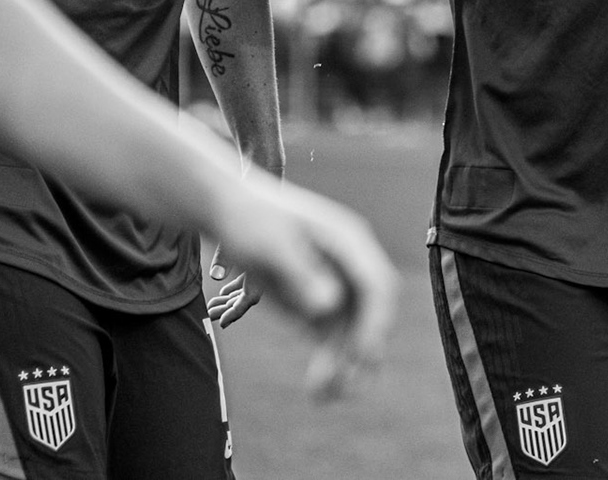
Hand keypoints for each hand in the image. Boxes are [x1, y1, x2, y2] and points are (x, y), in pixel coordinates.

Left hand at [212, 169, 398, 398]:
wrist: (229, 212)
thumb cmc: (251, 217)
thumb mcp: (271, 242)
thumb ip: (301, 272)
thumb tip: (331, 304)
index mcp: (349, 241)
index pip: (377, 284)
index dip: (375, 321)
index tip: (362, 354)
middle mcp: (351, 265)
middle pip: (372, 313)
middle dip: (363, 350)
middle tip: (345, 385)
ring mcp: (337, 285)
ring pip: (354, 333)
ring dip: (345, 366)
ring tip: (323, 395)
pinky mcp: (318, 304)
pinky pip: (333, 340)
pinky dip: (329, 364)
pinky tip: (318, 390)